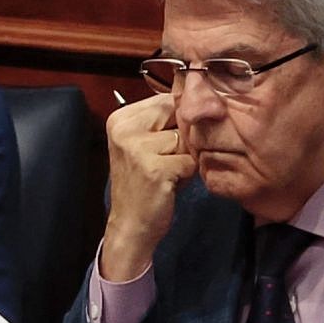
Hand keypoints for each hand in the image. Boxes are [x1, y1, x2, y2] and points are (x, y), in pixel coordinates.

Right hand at [99, 94, 196, 281]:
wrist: (132, 224)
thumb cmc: (146, 182)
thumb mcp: (148, 144)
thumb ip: (166, 121)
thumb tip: (202, 98)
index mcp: (121, 118)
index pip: (168, 99)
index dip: (181, 119)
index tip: (173, 140)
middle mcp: (125, 128)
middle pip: (179, 115)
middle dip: (184, 138)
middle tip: (168, 160)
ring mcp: (137, 148)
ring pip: (187, 139)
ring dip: (186, 158)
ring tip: (169, 172)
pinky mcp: (154, 168)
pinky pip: (190, 161)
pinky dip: (187, 174)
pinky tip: (170, 183)